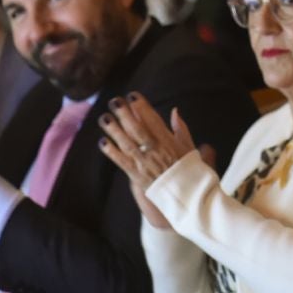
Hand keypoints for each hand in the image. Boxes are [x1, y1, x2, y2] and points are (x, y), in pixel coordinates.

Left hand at [99, 93, 206, 230]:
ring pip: (128, 144)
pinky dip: (112, 152)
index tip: (133, 96)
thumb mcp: (189, 147)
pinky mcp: (138, 176)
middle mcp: (156, 151)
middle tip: (115, 101)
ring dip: (115, 130)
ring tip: (104, 118)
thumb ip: (181, 128)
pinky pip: (122, 162)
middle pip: (138, 130)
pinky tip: (103, 142)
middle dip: (125, 114)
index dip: (142, 107)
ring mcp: (146, 164)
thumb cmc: (189, 170)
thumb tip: (174, 111)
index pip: (153, 121)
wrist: (188, 196)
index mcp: (169, 142)